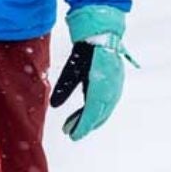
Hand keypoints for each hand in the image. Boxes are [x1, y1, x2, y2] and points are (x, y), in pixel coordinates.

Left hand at [49, 5, 135, 140]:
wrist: (104, 35)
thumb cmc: (87, 51)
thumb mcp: (73, 68)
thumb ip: (65, 87)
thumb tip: (54, 106)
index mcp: (101, 87)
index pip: (92, 113)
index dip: (82, 127)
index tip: (72, 136)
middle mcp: (112, 90)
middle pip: (98, 115)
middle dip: (84, 126)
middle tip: (69, 133)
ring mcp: (116, 88)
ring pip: (103, 110)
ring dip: (89, 119)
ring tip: (72, 125)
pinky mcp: (116, 85)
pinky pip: (106, 103)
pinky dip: (95, 110)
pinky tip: (84, 113)